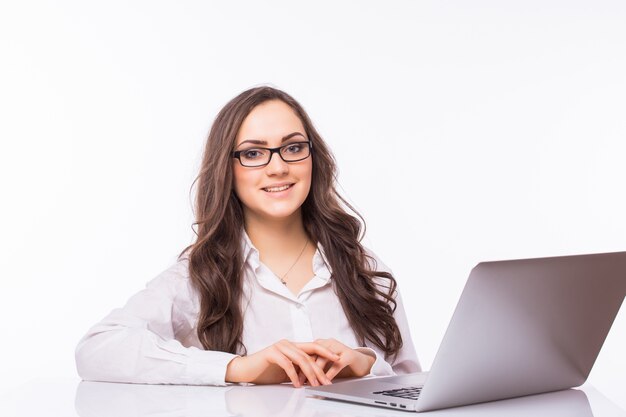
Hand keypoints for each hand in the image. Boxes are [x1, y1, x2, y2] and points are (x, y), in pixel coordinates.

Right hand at [225, 339, 339, 386]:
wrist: (245, 371)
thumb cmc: (265, 371)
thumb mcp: (286, 371)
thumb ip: (299, 370)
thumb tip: (314, 378)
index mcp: (293, 346)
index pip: (313, 348)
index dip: (327, 353)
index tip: (338, 360)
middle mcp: (288, 344)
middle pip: (310, 353)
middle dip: (321, 367)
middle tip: (327, 380)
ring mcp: (279, 347)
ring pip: (300, 358)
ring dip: (310, 373)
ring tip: (315, 384)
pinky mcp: (271, 353)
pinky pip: (287, 364)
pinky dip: (294, 375)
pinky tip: (298, 384)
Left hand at [298, 338, 375, 384]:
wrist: (361, 362)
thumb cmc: (341, 363)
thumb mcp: (325, 363)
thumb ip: (313, 365)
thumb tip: (298, 375)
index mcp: (321, 343)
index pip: (306, 353)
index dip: (299, 365)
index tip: (293, 376)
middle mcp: (329, 343)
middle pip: (314, 355)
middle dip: (306, 370)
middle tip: (300, 382)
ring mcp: (339, 347)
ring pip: (324, 359)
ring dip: (317, 372)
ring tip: (312, 383)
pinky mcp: (349, 354)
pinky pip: (337, 364)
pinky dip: (330, 374)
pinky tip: (326, 382)